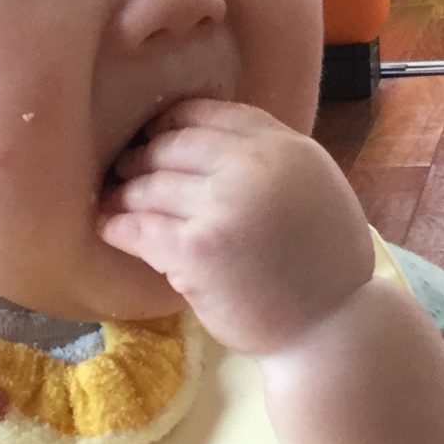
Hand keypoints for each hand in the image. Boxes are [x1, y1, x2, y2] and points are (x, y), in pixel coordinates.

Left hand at [100, 99, 374, 356]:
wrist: (333, 329)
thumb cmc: (324, 268)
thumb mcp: (315, 189)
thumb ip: (270, 162)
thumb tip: (210, 140)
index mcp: (287, 147)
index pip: (211, 113)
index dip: (174, 124)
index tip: (157, 139)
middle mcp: (256, 166)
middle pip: (175, 145)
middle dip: (144, 159)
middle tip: (125, 172)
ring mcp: (225, 206)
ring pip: (151, 185)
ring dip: (126, 196)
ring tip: (115, 204)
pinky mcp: (198, 249)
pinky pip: (140, 228)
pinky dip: (118, 228)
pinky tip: (111, 231)